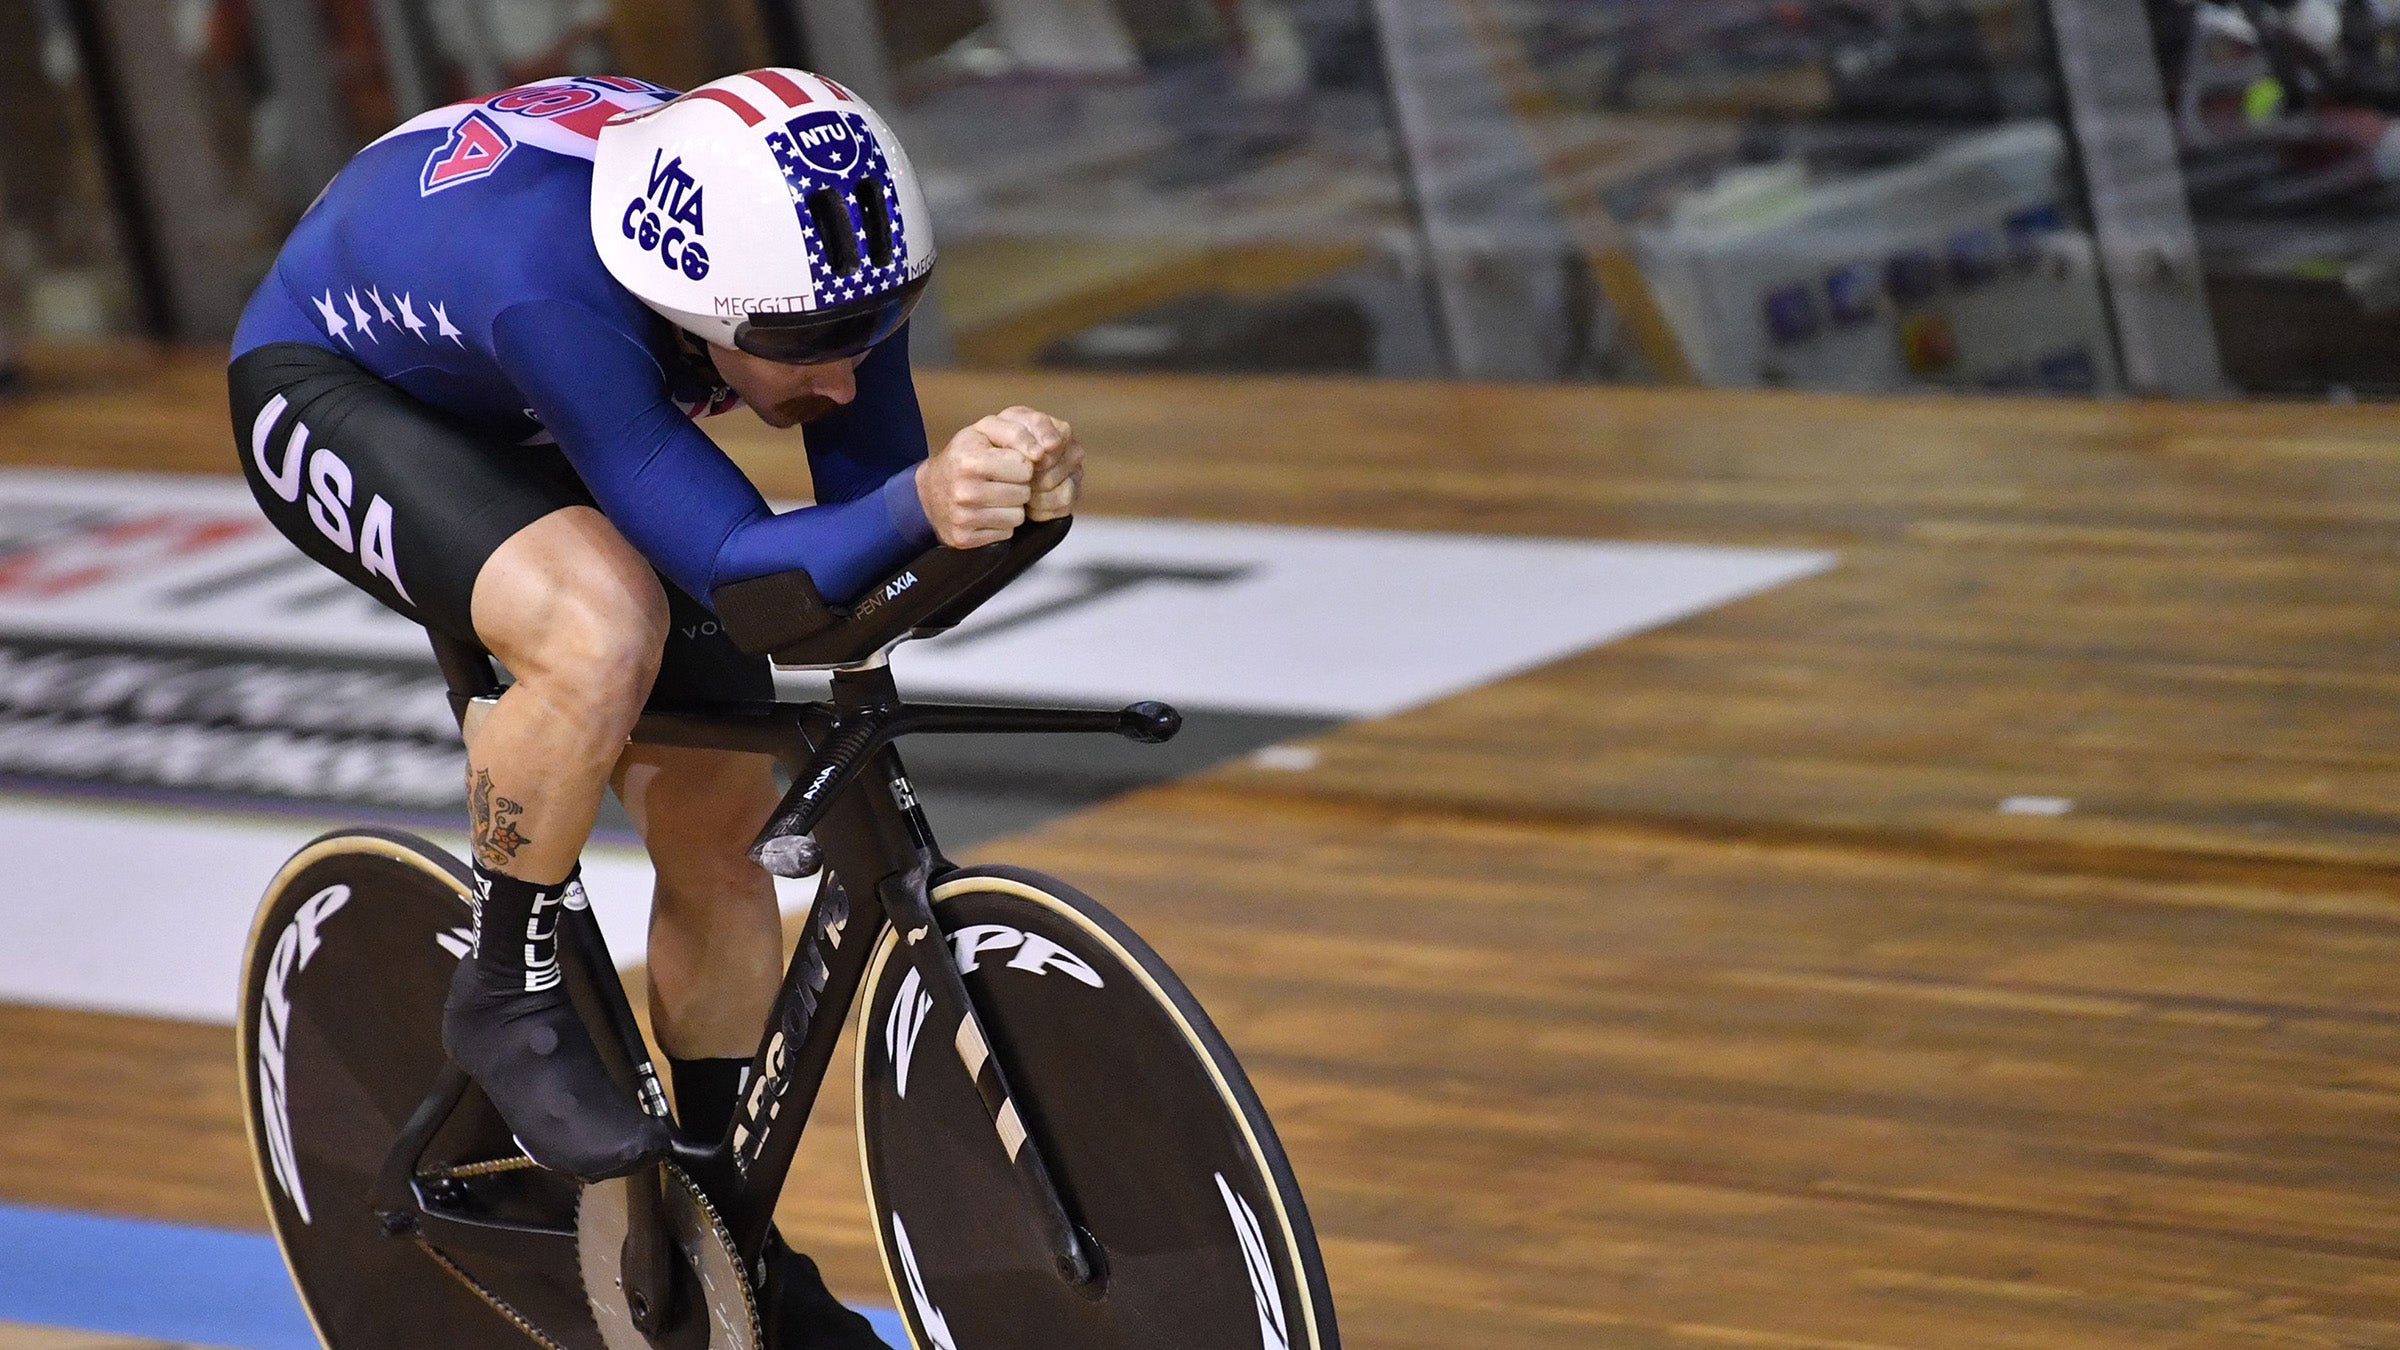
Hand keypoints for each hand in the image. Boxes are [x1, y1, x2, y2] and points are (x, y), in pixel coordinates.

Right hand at [915, 406, 1083, 547]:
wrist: (930, 490)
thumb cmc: (964, 456)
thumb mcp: (985, 431)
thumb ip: (1016, 433)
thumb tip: (1040, 452)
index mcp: (969, 460)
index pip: (1025, 467)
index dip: (1021, 464)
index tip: (1008, 463)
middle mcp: (964, 490)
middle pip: (1023, 493)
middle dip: (1017, 486)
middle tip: (1000, 481)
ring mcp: (962, 517)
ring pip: (1017, 517)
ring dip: (1011, 507)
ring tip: (993, 497)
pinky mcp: (963, 538)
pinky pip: (1005, 534)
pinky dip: (1000, 524)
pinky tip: (986, 513)